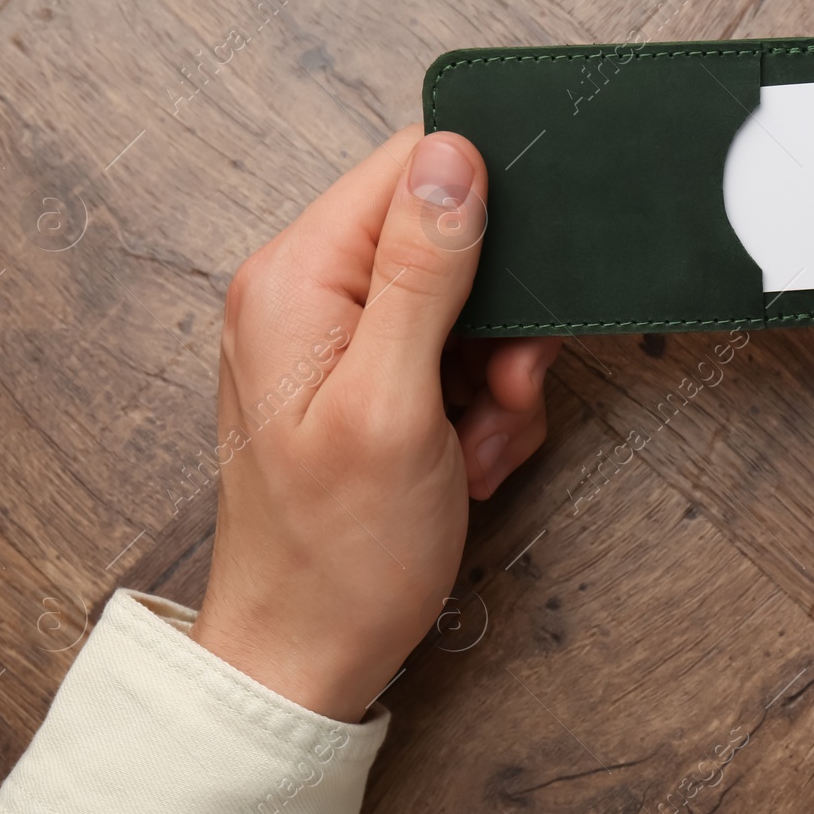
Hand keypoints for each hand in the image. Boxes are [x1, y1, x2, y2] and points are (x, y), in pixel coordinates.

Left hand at [191, 126, 561, 720]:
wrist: (308, 656)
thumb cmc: (337, 554)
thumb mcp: (394, 405)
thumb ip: (423, 273)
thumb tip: (452, 156)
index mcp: (296, 277)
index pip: (408, 169)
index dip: (484, 210)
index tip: (517, 287)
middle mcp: (307, 294)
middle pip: (446, 241)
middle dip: (498, 319)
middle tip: (503, 390)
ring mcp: (334, 340)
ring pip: (464, 307)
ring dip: (496, 375)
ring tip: (478, 443)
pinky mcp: (365, 382)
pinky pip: (453, 359)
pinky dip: (480, 407)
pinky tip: (468, 459)